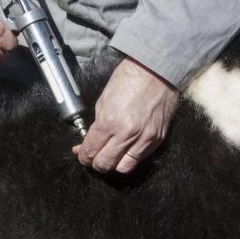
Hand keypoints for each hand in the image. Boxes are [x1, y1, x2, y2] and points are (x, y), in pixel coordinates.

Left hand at [72, 57, 179, 172]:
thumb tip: (90, 140)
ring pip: (123, 168)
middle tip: (93, 156)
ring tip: (110, 156)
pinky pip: (140, 159)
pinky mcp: (157, 139)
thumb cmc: (128, 80)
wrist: (156, 71)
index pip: (90, 151)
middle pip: (105, 164)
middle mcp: (126, 134)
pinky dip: (130, 158)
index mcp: (109, 122)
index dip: (83, 156)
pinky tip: (125, 150)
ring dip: (113, 164)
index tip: (81, 154)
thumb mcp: (103, 101)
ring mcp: (144, 138)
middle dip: (95, 163)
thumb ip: (97, 125)